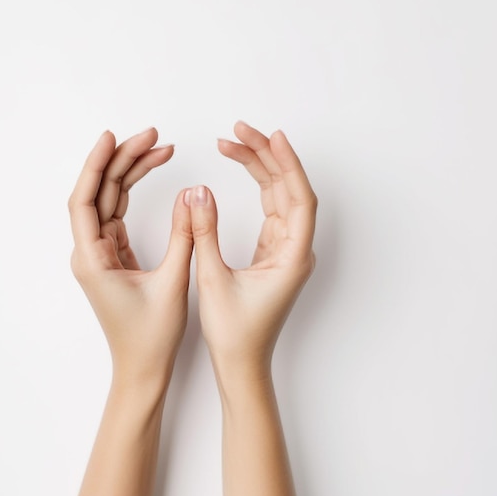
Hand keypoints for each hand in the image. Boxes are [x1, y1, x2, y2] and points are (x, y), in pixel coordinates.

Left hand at [67, 127, 193, 386]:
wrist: (143, 368)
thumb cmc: (151, 336)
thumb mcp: (173, 282)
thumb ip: (183, 235)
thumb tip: (192, 194)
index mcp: (92, 259)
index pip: (85, 200)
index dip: (96, 165)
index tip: (113, 137)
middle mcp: (90, 253)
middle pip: (100, 194)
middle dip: (123, 161)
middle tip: (152, 136)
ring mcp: (101, 254)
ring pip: (111, 202)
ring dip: (131, 174)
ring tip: (159, 148)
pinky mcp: (114, 257)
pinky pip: (120, 216)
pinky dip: (135, 195)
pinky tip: (151, 177)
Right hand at [187, 121, 317, 382]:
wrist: (241, 364)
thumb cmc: (234, 333)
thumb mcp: (213, 279)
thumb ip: (204, 232)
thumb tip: (197, 192)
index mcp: (293, 257)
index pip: (299, 198)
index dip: (287, 164)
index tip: (271, 136)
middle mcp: (295, 251)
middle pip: (288, 191)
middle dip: (266, 157)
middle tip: (239, 131)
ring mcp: (285, 251)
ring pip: (279, 198)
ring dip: (260, 169)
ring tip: (233, 143)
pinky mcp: (272, 254)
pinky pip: (270, 211)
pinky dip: (257, 189)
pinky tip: (245, 172)